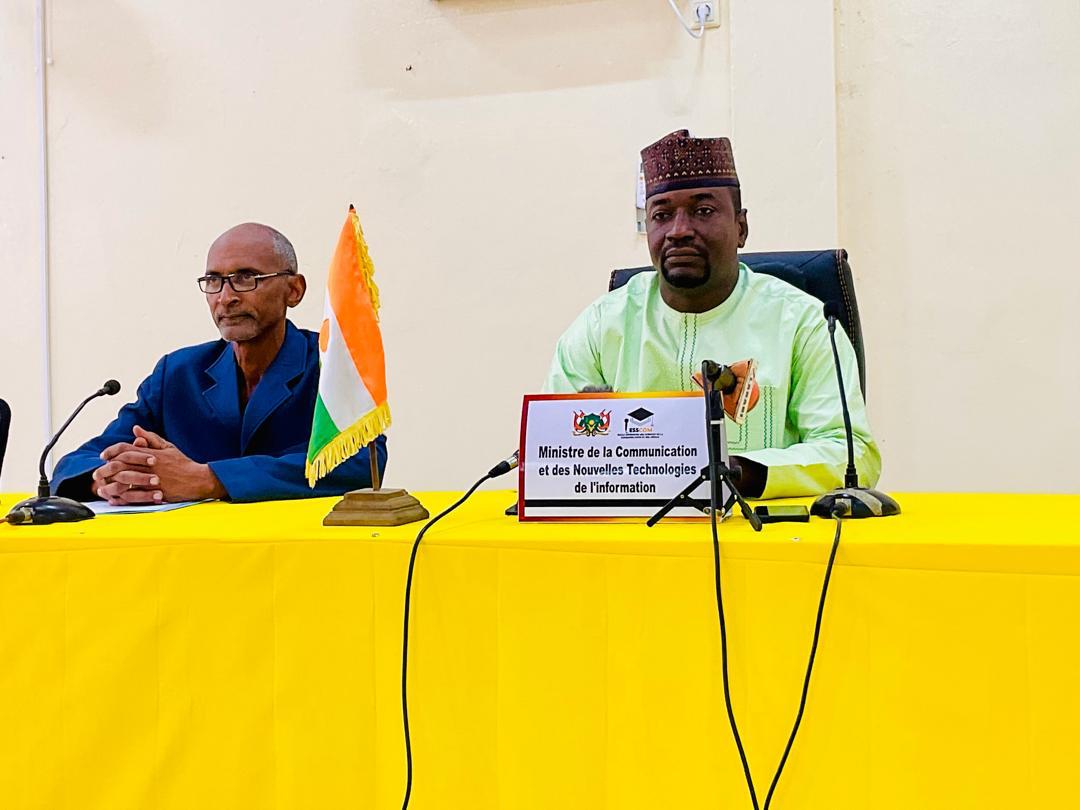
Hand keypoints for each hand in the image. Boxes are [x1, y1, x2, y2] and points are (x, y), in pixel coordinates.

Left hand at [94, 425, 225, 502]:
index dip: (111, 451)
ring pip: (124, 481)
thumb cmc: (183, 463)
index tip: (103, 456)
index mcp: (151, 453)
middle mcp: (149, 466)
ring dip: (110, 484)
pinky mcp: (154, 492)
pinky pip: (133, 496)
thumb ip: (150, 438)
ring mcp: (151, 479)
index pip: (125, 449)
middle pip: (120, 465)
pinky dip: (121, 498)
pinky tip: (114, 499)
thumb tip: (136, 429)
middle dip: (105, 469)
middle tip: (97, 473)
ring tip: (101, 487)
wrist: (198, 479)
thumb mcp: (168, 447)